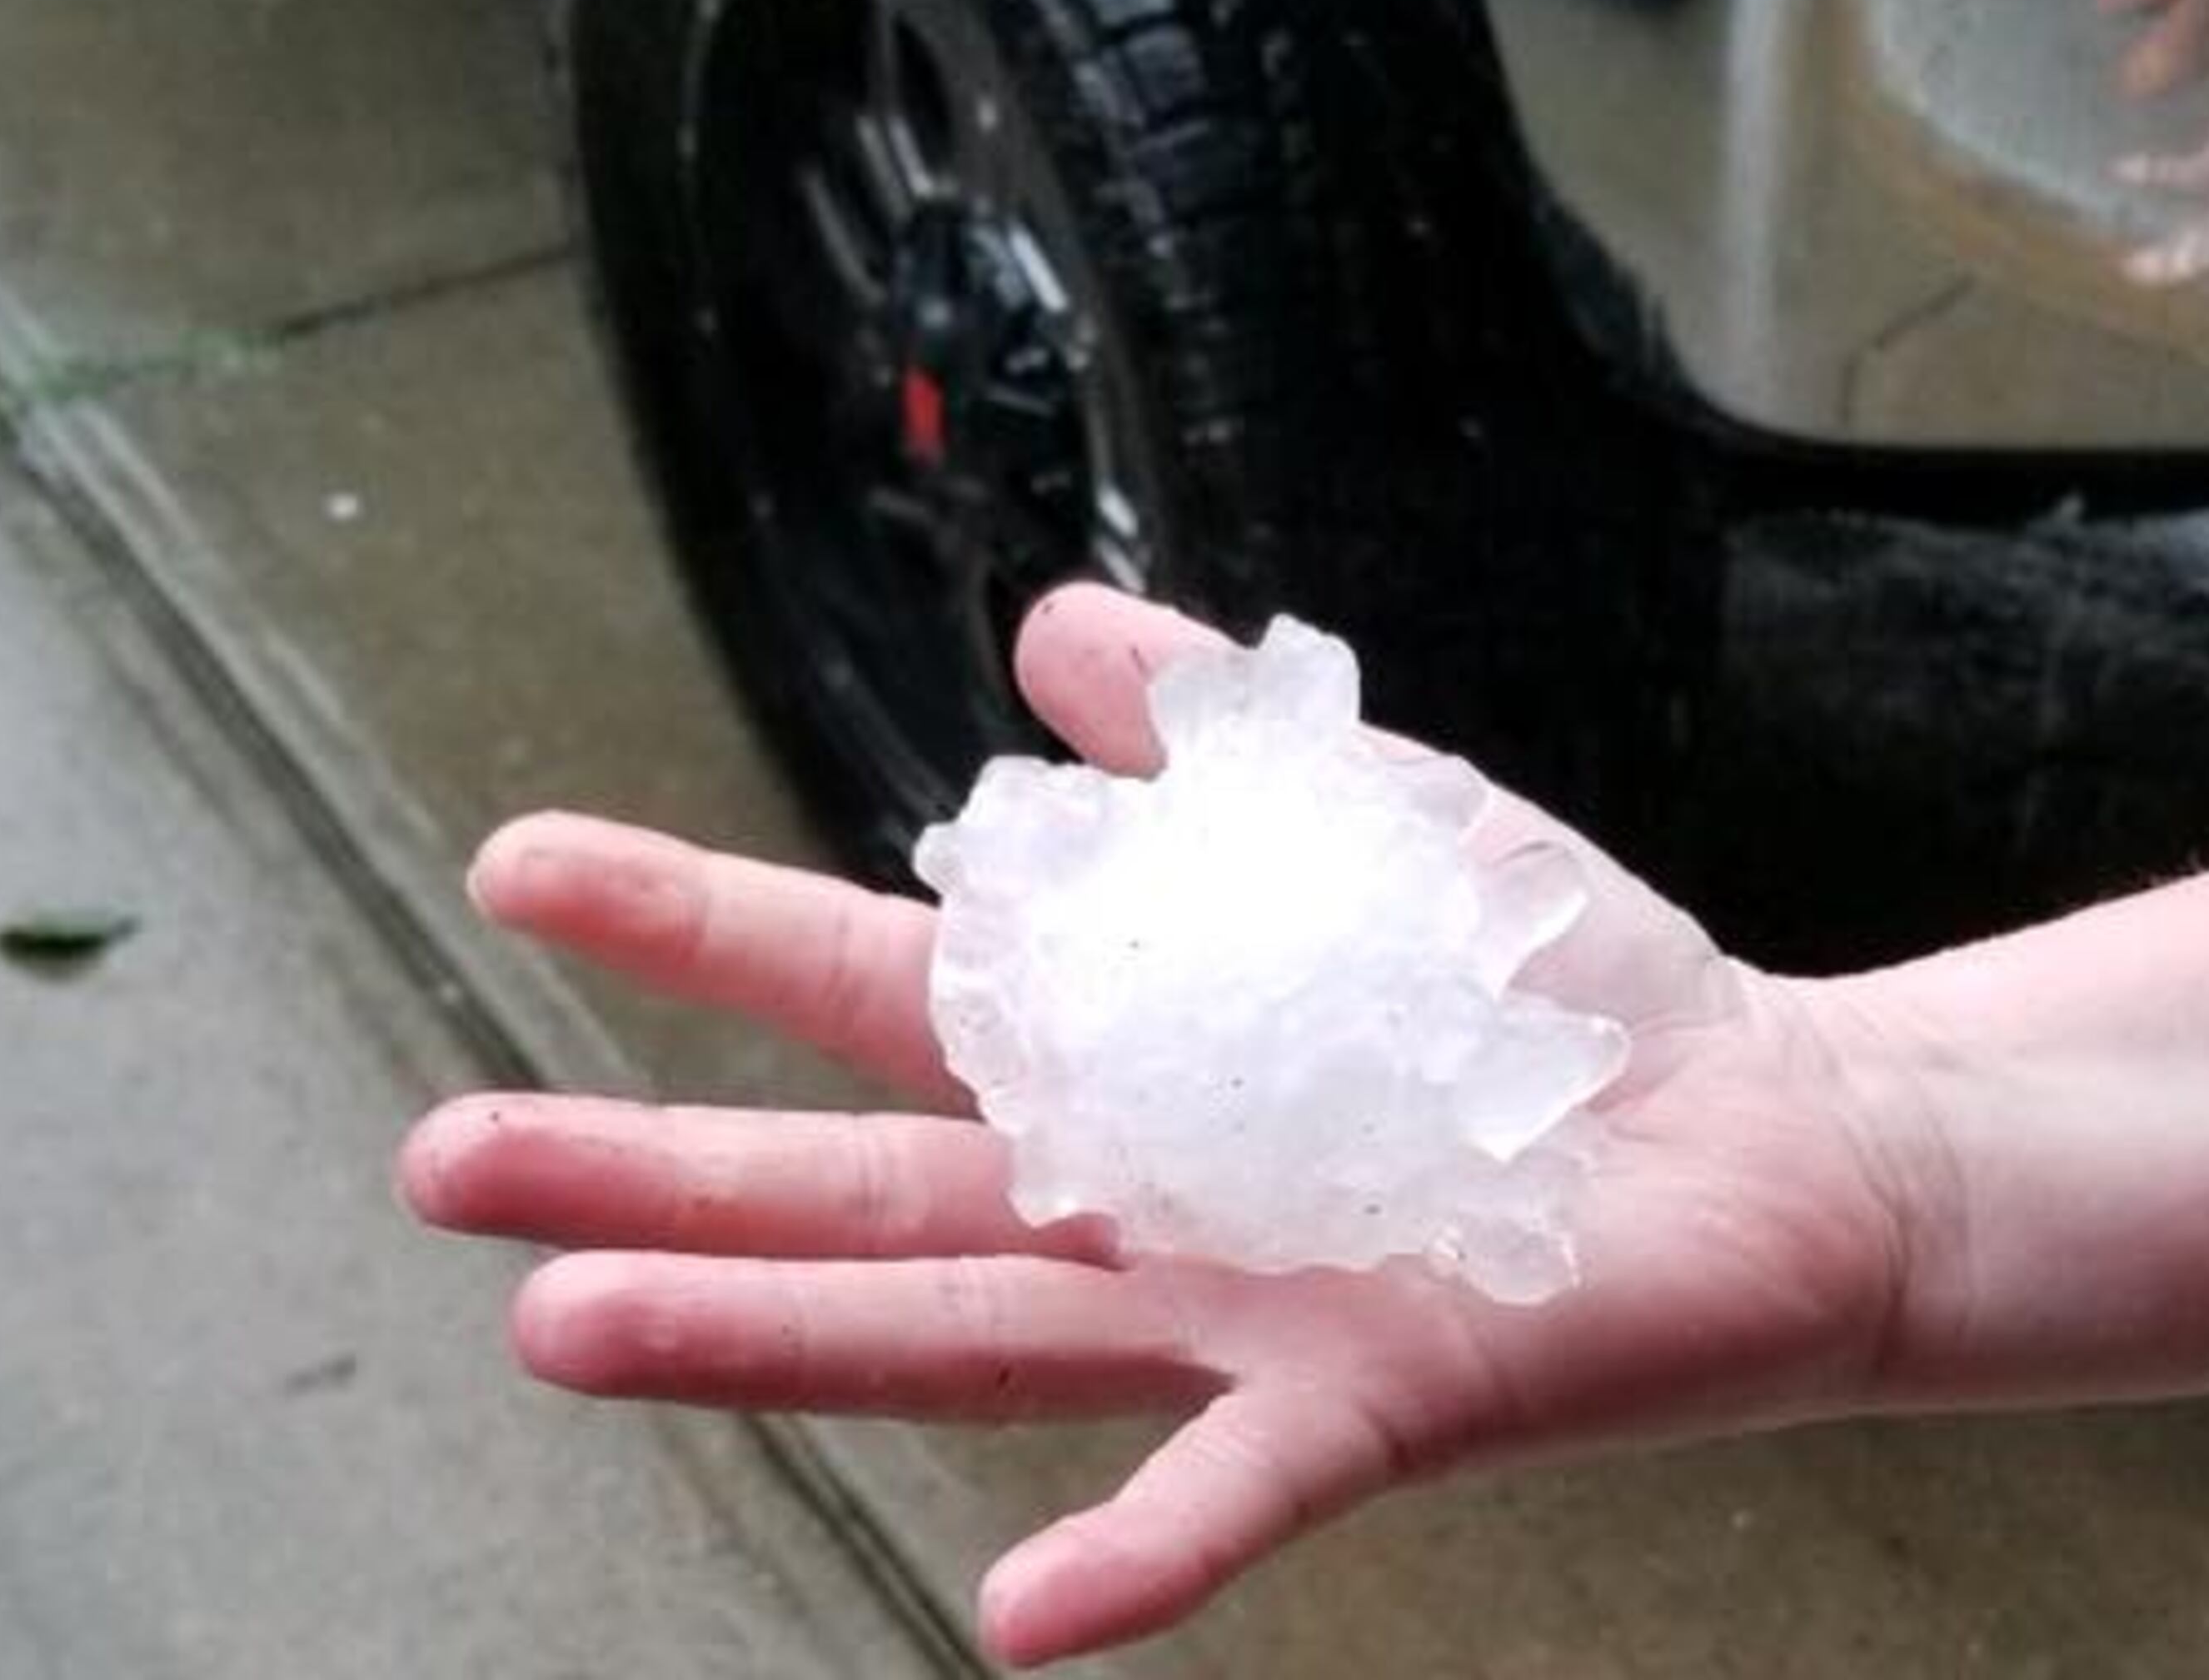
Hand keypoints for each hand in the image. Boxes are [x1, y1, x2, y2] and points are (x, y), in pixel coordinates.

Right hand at [402, 585, 1922, 1667]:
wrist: (1768, 1136)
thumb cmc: (1553, 987)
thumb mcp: (1366, 813)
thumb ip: (1208, 732)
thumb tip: (1044, 627)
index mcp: (1123, 1052)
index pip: (874, 988)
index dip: (698, 932)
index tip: (515, 867)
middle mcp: (1134, 1201)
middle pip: (857, 1193)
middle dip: (649, 1176)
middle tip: (440, 1159)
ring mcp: (1235, 1314)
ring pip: (971, 1340)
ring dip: (777, 1344)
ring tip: (567, 1330)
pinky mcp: (1381, 1398)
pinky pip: (1240, 1488)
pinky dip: (1142, 1551)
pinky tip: (1018, 1609)